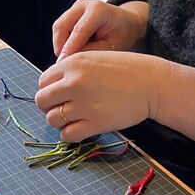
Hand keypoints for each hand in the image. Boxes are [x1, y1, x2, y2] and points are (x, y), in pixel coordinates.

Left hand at [36, 51, 167, 141]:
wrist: (152, 83)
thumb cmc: (126, 70)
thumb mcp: (94, 59)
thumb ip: (72, 70)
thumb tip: (53, 88)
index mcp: (73, 63)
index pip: (43, 82)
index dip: (50, 89)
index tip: (61, 94)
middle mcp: (74, 83)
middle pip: (42, 101)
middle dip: (51, 105)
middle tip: (65, 107)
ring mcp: (83, 104)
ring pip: (52, 119)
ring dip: (61, 121)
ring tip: (76, 117)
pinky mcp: (95, 123)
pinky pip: (67, 135)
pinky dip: (71, 134)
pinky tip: (82, 127)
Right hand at [53, 0, 147, 59]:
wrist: (127, 21)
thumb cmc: (123, 33)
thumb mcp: (113, 46)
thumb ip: (93, 51)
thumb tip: (72, 60)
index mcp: (98, 10)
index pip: (79, 30)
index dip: (69, 48)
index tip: (63, 64)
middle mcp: (84, 4)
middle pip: (61, 26)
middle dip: (60, 47)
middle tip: (65, 65)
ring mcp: (76, 6)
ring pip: (58, 27)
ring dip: (61, 45)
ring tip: (72, 58)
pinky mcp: (71, 12)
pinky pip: (60, 28)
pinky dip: (63, 41)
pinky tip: (74, 50)